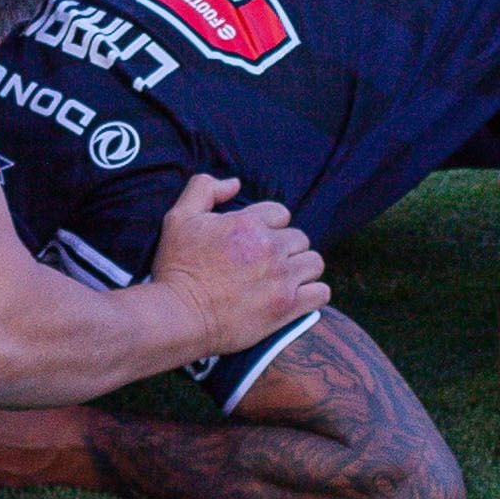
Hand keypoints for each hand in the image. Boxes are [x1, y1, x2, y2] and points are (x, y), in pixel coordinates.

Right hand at [148, 174, 327, 356]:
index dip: (267, 225)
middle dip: (284, 248)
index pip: (280, 214)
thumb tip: (234, 183)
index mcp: (247, 223)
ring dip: (301, 268)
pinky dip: (312, 293)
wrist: (180, 315)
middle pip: (300, 238)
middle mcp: (270, 248)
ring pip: (314, 263)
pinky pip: (321, 292)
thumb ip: (204, 189)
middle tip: (264, 263)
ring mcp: (282, 278)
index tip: (253, 241)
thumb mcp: (178, 218)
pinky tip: (295, 297)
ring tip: (282, 278)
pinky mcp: (288, 306)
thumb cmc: (177, 267)